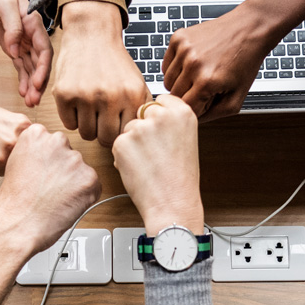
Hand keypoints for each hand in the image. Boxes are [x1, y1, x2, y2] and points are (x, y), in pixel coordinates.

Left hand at [0, 0, 51, 106]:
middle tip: (34, 99)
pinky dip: (23, 80)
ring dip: (31, 85)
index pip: (44, 50)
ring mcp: (22, 43)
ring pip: (31, 68)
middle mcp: (31, 36)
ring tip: (30, 102)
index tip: (38, 82)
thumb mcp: (5, 6)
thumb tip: (14, 49)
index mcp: (33, 24)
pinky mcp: (13, 47)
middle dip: (38, 82)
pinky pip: (20, 67)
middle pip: (39, 63)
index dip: (43, 68)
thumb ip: (12, 28)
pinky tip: (24, 92)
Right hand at [0, 96, 31, 182]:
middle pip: (20, 165)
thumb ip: (24, 136)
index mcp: (23, 129)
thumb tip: (37, 154)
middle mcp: (13, 143)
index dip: (22, 153)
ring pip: (6, 173)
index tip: (14, 151)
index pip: (32, 153)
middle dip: (9, 160)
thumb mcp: (9, 119)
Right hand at [0, 124, 102, 253]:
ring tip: (55, 199)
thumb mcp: (16, 163)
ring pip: (81, 170)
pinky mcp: (89, 178)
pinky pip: (93, 186)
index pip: (52, 142)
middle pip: (68, 153)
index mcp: (36, 134)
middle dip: (63, 170)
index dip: (48, 161)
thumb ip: (35, 152)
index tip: (42, 172)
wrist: (19, 225)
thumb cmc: (14, 201)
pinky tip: (65, 204)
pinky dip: (84, 197)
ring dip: (74, 183)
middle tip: (49, 188)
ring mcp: (75, 159)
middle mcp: (57, 141)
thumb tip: (50, 156)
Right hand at [53, 1, 150, 146]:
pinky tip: (78, 103)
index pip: (126, 134)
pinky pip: (69, 124)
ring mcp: (85, 96)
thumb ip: (142, 109)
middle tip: (102, 121)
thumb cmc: (114, 62)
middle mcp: (110, 97)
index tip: (116, 126)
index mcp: (132, 95)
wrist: (92, 34)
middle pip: (105, 139)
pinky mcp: (64, 94)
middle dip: (103, 133)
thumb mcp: (137, 83)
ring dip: (88, 126)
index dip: (120, 132)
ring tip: (90, 110)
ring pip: (86, 134)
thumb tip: (142, 136)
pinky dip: (73, 118)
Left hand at [112, 95, 202, 234]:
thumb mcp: (186, 140)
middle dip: (144, 130)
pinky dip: (123, 157)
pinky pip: (118, 144)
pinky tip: (139, 170)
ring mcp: (140, 128)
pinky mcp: (122, 142)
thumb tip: (150, 114)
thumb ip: (170, 122)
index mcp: (182, 112)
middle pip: (142, 113)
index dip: (158, 118)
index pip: (160, 101)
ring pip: (128, 129)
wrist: (173, 203)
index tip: (162, 132)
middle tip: (156, 153)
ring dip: (132, 144)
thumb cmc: (180, 178)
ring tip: (149, 164)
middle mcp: (161, 115)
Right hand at [162, 7, 273, 121]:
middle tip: (204, 88)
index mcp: (207, 81)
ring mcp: (184, 49)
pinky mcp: (178, 38)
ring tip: (198, 76)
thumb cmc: (245, 61)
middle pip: (174, 96)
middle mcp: (192, 64)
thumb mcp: (237, 98)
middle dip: (188, 96)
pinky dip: (176, 68)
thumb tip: (193, 121)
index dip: (196, 109)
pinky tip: (192, 64)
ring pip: (167, 81)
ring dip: (180, 83)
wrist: (249, 28)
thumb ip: (214, 115)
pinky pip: (166, 64)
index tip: (205, 102)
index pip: (186, 109)